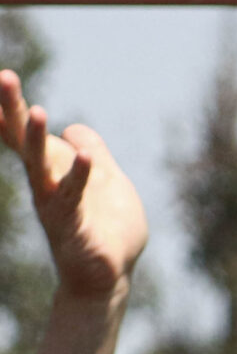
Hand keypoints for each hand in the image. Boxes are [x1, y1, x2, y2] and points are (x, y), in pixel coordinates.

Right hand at [2, 71, 146, 301]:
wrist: (108, 278)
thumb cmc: (106, 230)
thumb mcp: (107, 181)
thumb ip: (94, 154)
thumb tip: (75, 128)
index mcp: (53, 171)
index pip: (26, 135)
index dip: (12, 108)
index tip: (0, 75)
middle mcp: (46, 184)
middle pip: (25, 141)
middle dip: (14, 109)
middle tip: (4, 76)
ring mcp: (56, 204)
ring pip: (42, 166)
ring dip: (39, 139)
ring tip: (40, 111)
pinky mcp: (73, 225)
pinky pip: (75, 197)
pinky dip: (81, 176)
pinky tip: (85, 157)